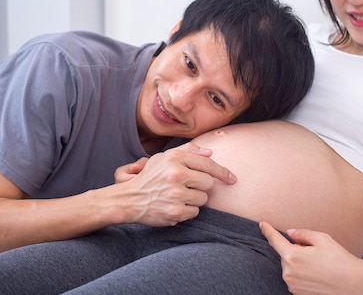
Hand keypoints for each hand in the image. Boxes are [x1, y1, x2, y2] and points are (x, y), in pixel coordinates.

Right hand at [118, 142, 235, 225]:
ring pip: (203, 198)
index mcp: (174, 158)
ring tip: (178, 196)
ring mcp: (176, 194)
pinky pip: (195, 212)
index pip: (207, 164)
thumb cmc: (149, 177)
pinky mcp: (175, 212)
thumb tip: (210, 152)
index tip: (232, 178)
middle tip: (186, 186)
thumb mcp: (164, 158)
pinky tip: (174, 206)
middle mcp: (176, 174)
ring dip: (194, 199)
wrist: (129, 199)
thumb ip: (187, 152)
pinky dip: (187, 211)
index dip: (223, 172)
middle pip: (208, 183)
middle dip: (201, 186)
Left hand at [260, 222, 362, 294]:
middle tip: (316, 253)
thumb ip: (302, 233)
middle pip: (286, 254)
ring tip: (320, 266)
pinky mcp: (298, 294)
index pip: (274, 240)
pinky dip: (302, 275)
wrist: (354, 285)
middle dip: (296, 250)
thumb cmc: (340, 260)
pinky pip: (295, 279)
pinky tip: (318, 275)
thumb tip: (290, 233)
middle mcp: (288, 272)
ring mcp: (292, 285)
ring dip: (299, 263)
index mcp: (292, 255)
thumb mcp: (322, 239)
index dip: (267, 231)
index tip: (262, 225)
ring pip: (290, 267)